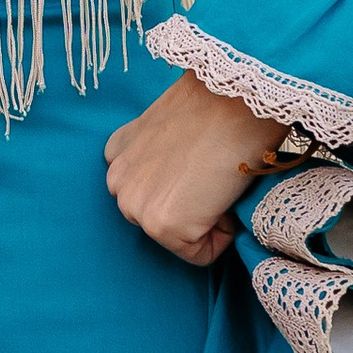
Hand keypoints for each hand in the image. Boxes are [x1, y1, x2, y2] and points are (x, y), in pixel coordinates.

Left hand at [103, 73, 288, 266]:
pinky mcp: (161, 225)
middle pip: (161, 219)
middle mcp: (116, 182)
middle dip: (191, 207)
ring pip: (179, 238)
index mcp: (117, 154)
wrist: (236, 99)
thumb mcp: (169, 126)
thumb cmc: (218, 106)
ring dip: (205, 221)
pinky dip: (222, 235)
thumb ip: (159, 156)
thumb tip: (182, 180)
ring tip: (217, 180)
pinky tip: (224, 194)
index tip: (202, 160)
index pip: (149, 194)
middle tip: (212, 172)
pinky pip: (201, 253)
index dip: (186, 185)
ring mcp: (135, 206)